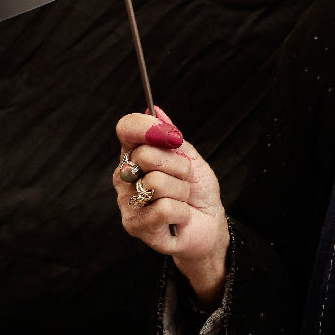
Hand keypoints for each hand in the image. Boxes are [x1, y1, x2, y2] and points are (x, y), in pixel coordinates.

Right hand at [114, 108, 229, 305]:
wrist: (210, 222)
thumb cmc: (197, 189)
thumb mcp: (190, 157)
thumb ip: (170, 135)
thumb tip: (155, 109)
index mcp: (135, 154)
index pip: (126, 128)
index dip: (148, 126)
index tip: (173, 137)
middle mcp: (124, 176)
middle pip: (145, 154)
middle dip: (177, 166)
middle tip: (183, 179)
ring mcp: (126, 202)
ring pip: (156, 182)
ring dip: (181, 191)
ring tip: (181, 199)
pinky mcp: (134, 226)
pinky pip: (163, 208)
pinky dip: (181, 211)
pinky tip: (179, 217)